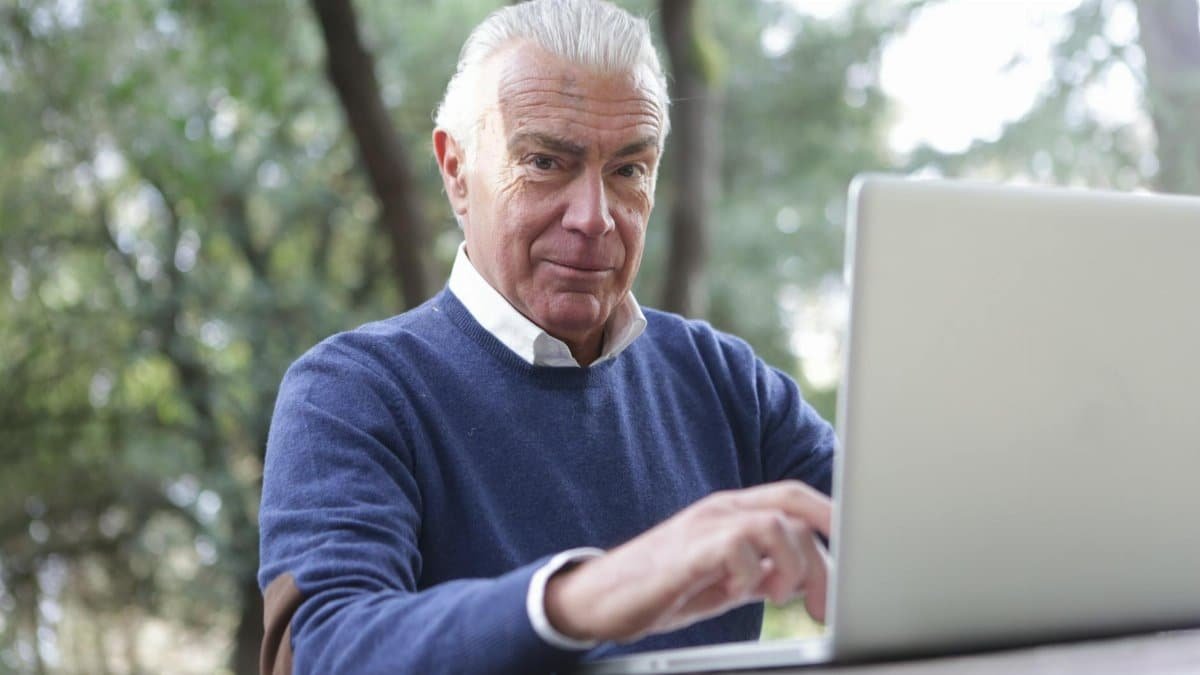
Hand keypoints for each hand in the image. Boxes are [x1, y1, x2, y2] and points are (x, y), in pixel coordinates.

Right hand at [544, 480, 830, 642]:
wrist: (598, 599)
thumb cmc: (662, 587)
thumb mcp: (723, 577)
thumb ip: (761, 568)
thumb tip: (801, 576)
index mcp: (732, 512)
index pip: (795, 497)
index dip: (832, 518)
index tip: (855, 555)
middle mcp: (721, 510)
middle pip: (793, 507)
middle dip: (823, 554)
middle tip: (822, 602)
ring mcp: (703, 526)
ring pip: (775, 526)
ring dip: (791, 566)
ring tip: (778, 596)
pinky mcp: (687, 551)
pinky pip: (738, 547)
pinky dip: (752, 573)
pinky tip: (739, 592)